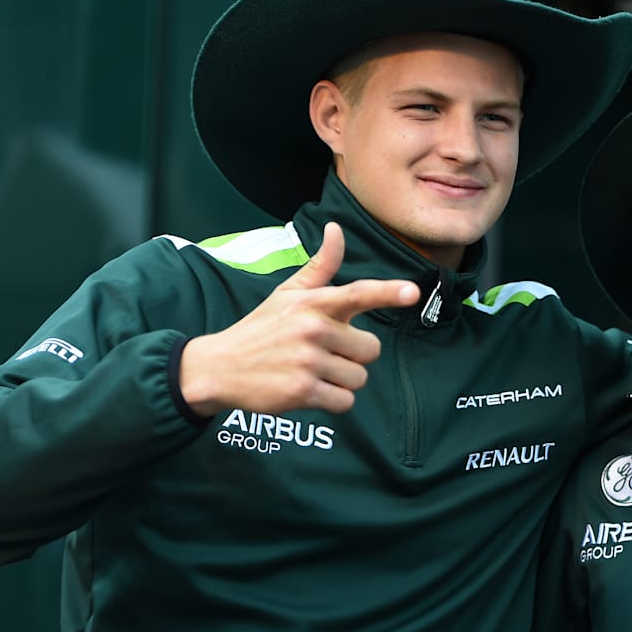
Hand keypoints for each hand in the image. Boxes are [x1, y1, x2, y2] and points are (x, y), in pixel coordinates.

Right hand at [180, 222, 419, 415]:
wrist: (219, 367)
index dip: (388, 293)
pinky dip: (333, 401)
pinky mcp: (302, 392)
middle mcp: (312, 329)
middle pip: (370, 350)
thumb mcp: (288, 293)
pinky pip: (345, 402)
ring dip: (342, 380)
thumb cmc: (262, 327)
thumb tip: (337, 229)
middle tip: (322, 353)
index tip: (412, 292)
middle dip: (353, 356)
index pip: (357, 294)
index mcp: (313, 303)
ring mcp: (307, 362)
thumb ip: (320, 266)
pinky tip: (309, 390)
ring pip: (358, 378)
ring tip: (312, 371)